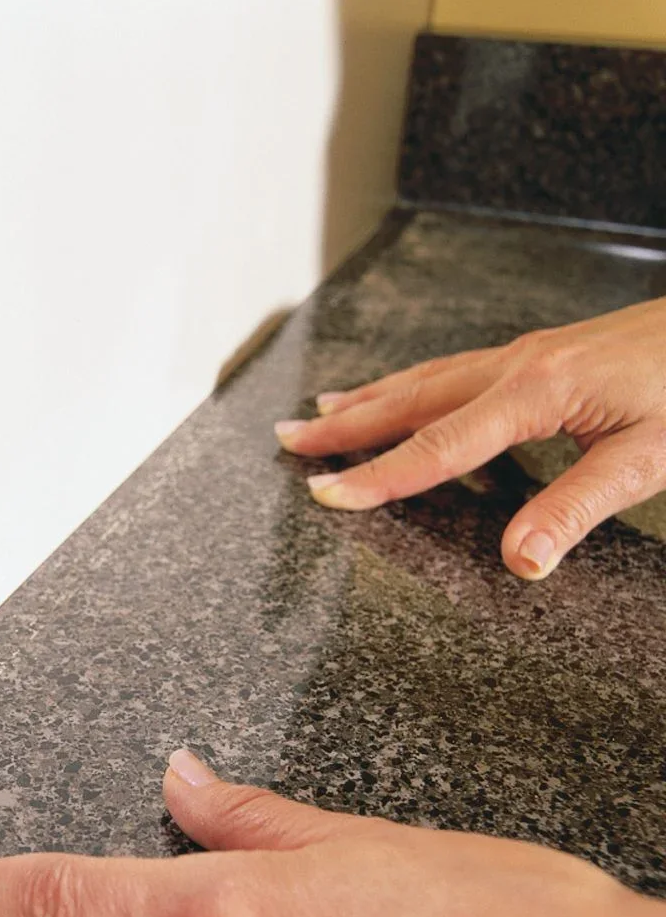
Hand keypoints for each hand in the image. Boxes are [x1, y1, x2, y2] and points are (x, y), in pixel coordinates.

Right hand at [273, 297, 665, 579]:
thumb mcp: (649, 458)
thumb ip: (576, 508)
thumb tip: (520, 562)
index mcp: (536, 392)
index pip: (439, 446)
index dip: (379, 476)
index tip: (327, 494)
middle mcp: (516, 366)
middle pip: (410, 400)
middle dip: (343, 425)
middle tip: (287, 439)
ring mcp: (523, 355)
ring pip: (423, 378)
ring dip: (366, 399)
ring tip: (320, 411)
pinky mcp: (536, 354)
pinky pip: (450, 370)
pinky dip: (407, 384)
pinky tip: (399, 392)